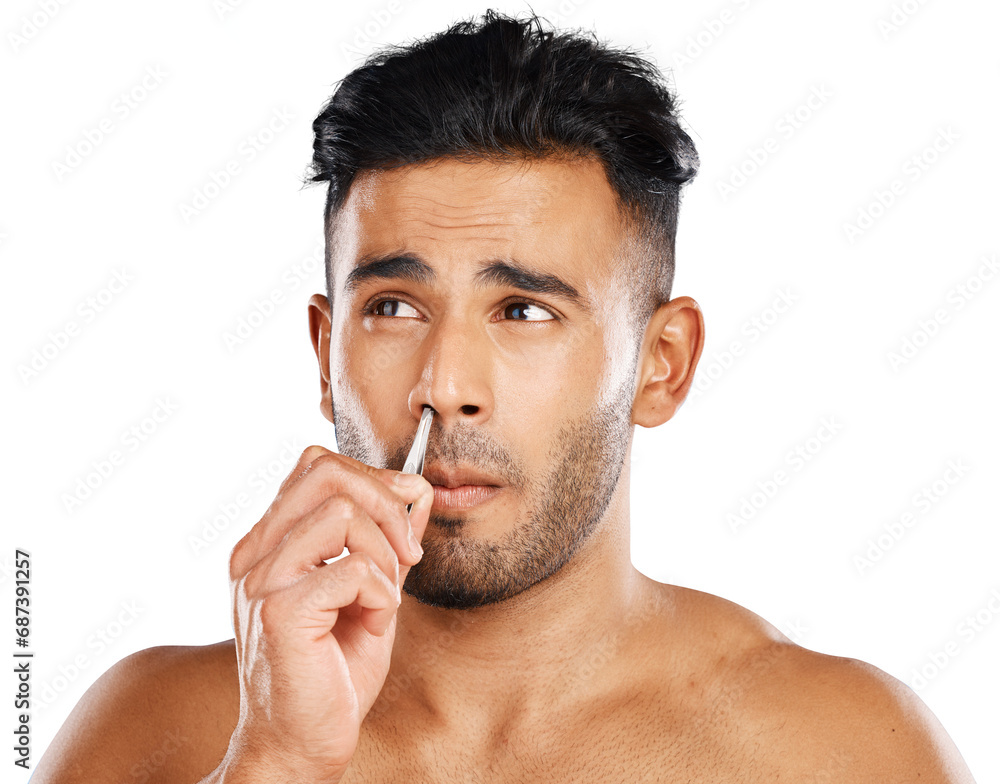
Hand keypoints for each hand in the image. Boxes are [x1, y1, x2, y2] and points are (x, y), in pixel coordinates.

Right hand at [217, 445, 432, 782]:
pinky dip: (382, 594)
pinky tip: (373, 623)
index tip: (407, 513)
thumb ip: (386, 542)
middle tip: (408, 551)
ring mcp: (260, 581)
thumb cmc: (333, 671)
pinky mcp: (279, 612)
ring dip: (384, 555)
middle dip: (384, 500)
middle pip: (324, 471)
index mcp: (268, 544)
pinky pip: (352, 569)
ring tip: (383, 598)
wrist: (302, 744)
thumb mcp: (370, 591)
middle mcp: (255, 554)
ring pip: (341, 515)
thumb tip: (416, 491)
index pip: (316, 466)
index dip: (372, 477)